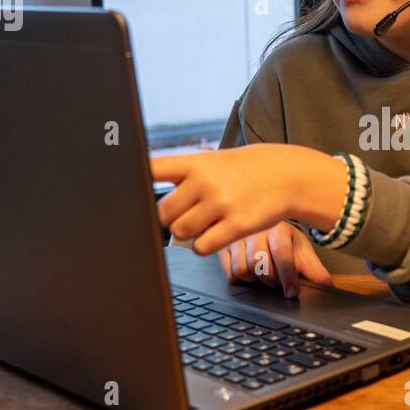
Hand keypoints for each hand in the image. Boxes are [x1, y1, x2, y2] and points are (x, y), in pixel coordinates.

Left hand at [151, 143, 349, 255]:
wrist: (284, 175)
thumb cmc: (241, 172)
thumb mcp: (211, 162)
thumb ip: (180, 177)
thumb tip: (145, 203)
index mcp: (195, 163)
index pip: (152, 169)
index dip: (135, 181)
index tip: (125, 190)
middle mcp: (206, 182)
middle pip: (163, 213)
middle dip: (172, 218)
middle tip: (188, 213)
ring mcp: (222, 204)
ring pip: (181, 232)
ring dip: (188, 232)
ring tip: (205, 222)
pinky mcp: (237, 225)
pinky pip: (202, 247)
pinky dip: (203, 245)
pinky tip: (215, 234)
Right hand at [219, 221, 332, 297]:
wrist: (261, 221)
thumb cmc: (282, 239)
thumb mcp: (300, 249)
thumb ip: (313, 268)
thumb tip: (327, 285)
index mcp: (278, 229)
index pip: (281, 253)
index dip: (287, 276)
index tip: (292, 293)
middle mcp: (255, 230)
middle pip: (258, 264)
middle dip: (271, 280)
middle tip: (277, 282)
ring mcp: (236, 238)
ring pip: (241, 269)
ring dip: (255, 280)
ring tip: (263, 276)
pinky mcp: (222, 247)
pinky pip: (229, 272)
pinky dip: (240, 279)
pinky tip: (250, 273)